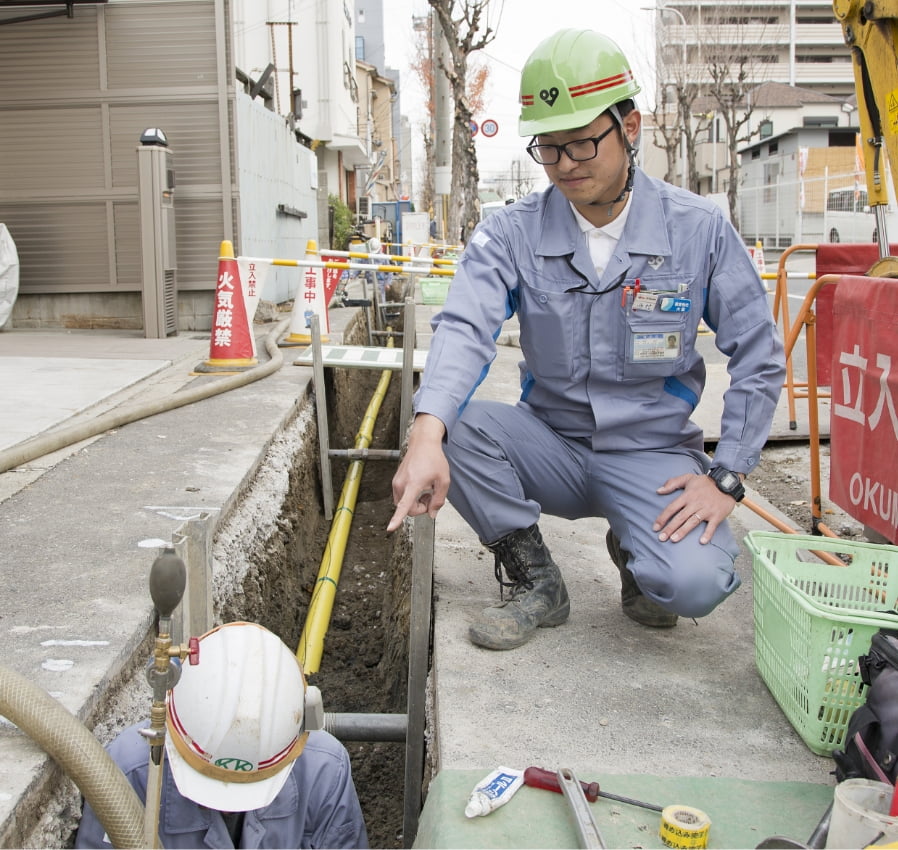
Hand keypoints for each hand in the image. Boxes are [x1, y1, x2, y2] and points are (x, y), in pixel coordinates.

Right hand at [387, 414, 449, 531]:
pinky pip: (402, 496)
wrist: (423, 443)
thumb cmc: (434, 458)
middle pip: (409, 509)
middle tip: (431, 497)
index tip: (390, 527)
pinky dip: (411, 496)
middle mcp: (401, 484)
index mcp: (413, 484)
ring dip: (416, 502)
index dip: (397, 518)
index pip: (404, 505)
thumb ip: (439, 500)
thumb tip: (432, 514)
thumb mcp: (443, 480)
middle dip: (421, 508)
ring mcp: (397, 482)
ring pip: (405, 504)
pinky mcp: (396, 481)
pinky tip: (420, 486)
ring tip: (426, 490)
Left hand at [653, 472, 738, 544]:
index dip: (662, 518)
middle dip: (670, 528)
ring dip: (683, 531)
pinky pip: (712, 526)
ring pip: (693, 522)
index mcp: (687, 495)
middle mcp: (696, 503)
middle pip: (680, 517)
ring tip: (674, 540)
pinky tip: (702, 542)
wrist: (727, 483)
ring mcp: (707, 510)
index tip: (655, 528)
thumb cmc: (705, 482)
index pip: (672, 508)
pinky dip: (708, 534)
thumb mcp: (688, 478)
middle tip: (661, 538)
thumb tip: (658, 491)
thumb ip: (672, 483)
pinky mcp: (717, 515)